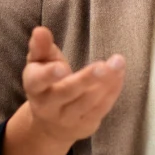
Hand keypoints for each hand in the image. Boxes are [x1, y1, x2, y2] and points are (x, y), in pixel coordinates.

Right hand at [22, 27, 124, 148]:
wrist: (50, 124)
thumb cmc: (45, 84)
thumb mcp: (38, 64)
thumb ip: (40, 46)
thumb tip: (40, 30)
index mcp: (34, 86)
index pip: (38, 81)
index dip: (49, 75)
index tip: (61, 67)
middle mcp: (49, 105)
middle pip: (68, 92)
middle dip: (86, 79)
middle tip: (102, 65)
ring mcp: (68, 118)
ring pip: (88, 102)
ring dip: (105, 82)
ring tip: (118, 63)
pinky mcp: (86, 124)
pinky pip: (101, 108)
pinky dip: (112, 90)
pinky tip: (120, 74)